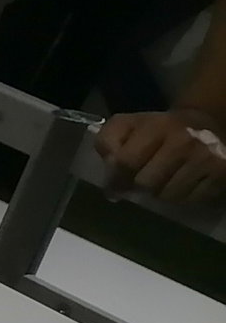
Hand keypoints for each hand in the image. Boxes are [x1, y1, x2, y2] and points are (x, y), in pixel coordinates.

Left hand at [93, 108, 225, 209]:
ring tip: (164, 179)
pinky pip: (191, 200)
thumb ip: (108, 141)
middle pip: (146, 183)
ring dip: (161, 192)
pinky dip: (182, 197)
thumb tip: (109, 170)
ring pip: (169, 195)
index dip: (115, 178)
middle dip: (139, 185)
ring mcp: (206, 158)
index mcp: (156, 126)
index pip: (126, 162)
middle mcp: (184, 141)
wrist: (206, 122)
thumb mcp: (129, 125)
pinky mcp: (221, 172)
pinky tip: (183, 183)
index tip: (113, 187)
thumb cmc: (160, 128)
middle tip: (142, 181)